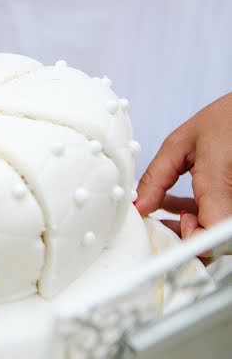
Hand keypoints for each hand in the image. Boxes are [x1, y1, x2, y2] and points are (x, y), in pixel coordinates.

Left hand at [136, 92, 231, 238]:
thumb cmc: (226, 118)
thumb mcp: (180, 144)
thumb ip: (157, 179)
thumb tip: (138, 207)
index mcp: (220, 184)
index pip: (210, 238)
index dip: (186, 241)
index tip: (164, 229)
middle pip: (215, 241)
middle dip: (184, 236)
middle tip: (158, 223)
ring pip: (216, 231)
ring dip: (190, 227)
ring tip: (164, 211)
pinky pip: (221, 217)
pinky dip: (201, 216)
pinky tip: (178, 206)